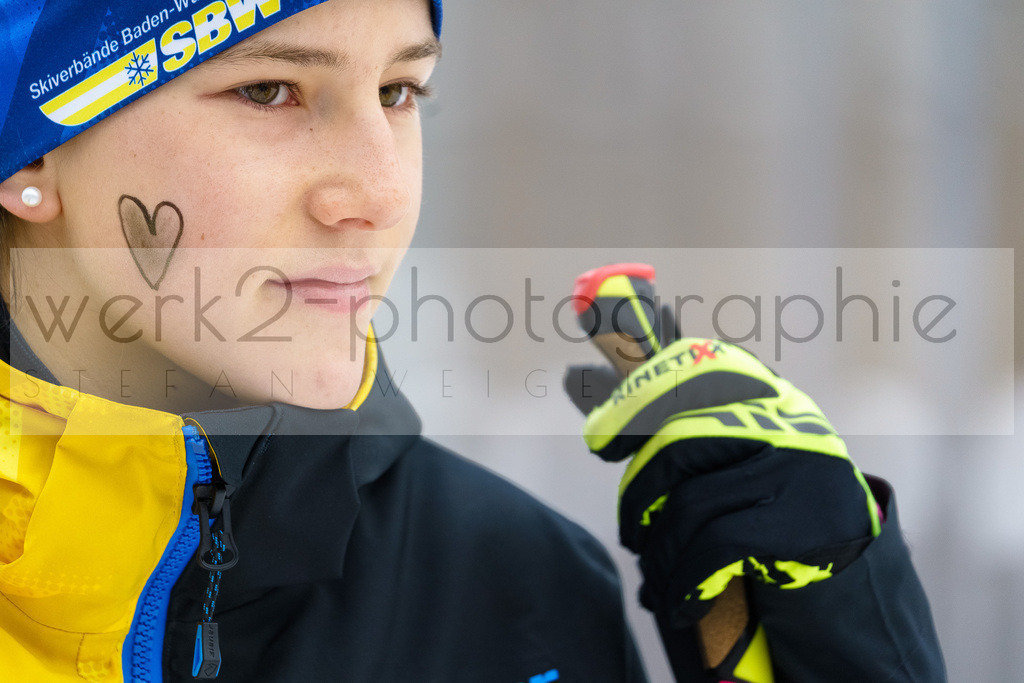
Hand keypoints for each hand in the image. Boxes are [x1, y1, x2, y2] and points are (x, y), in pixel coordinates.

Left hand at [565, 339, 880, 626]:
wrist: (857, 581)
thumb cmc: (777, 514)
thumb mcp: (739, 460)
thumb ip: (676, 424)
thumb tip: (575, 377)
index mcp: (767, 395)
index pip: (695, 366)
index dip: (635, 394)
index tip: (595, 432)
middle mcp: (787, 420)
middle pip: (678, 440)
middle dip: (638, 492)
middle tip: (632, 532)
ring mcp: (798, 468)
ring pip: (689, 501)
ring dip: (658, 550)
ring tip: (656, 574)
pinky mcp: (802, 522)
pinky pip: (713, 546)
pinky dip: (682, 580)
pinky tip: (675, 602)